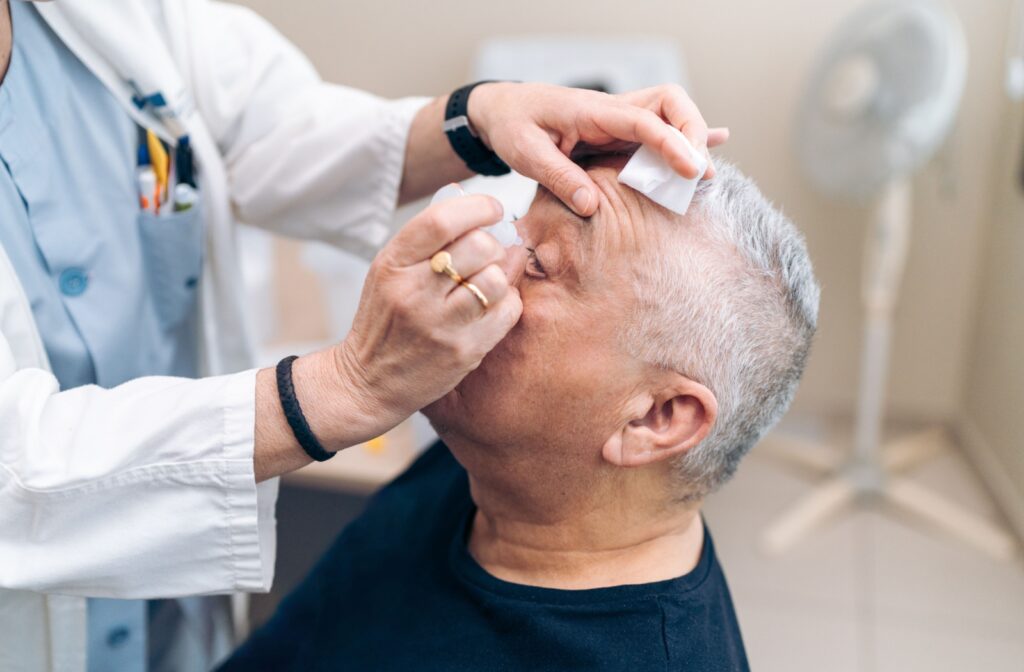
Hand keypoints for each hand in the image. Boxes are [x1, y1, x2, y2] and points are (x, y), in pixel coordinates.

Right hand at [329, 194, 523, 443]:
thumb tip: (464, 193)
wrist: (368, 381)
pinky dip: (507, 303)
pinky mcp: (463, 351)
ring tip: (487, 281)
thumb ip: (425, 236)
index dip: (478, 207)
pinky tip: (491, 306)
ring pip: (496, 279)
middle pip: (477, 246)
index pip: (441, 220)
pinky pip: (507, 312)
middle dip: (492, 244)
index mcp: (393, 264)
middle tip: (488, 253)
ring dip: (500, 275)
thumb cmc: (385, 319)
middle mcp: (414, 292)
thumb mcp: (389, 270)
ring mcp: (440, 324)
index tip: (492, 209)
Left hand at [468, 82, 729, 216]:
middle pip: (671, 104)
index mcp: (592, 111)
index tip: (691, 169)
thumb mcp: (526, 154)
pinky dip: (683, 141)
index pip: (644, 120)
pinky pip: (657, 133)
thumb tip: (591, 205)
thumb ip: (559, 177)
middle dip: (692, 133)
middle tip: (698, 172)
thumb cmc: (512, 126)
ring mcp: (619, 121)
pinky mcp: (618, 134)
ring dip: (691, 140)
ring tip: (707, 175)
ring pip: (670, 117)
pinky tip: (715, 145)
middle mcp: (612, 110)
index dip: (672, 143)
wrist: (503, 110)